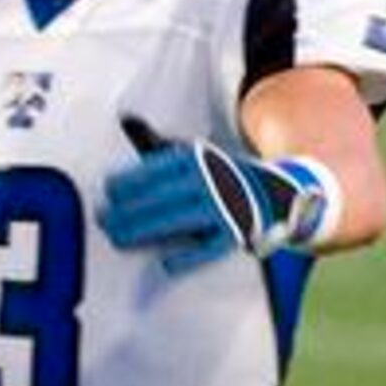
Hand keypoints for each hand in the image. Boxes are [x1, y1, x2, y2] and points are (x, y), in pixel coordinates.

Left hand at [101, 116, 341, 274]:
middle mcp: (214, 181)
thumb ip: (166, 150)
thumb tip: (126, 120)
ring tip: (118, 237)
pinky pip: (211, 248)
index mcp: (203, 160)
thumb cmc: (226, 177)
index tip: (107, 190)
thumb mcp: (201, 156)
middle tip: (102, 219)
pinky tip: (166, 265)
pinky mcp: (238, 234)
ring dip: (146, 229)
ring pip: (180, 219)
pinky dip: (190, 257)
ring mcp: (226, 208)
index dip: (133, 179)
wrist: (284, 193)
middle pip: (164, 195)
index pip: (161, 167)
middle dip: (130, 208)